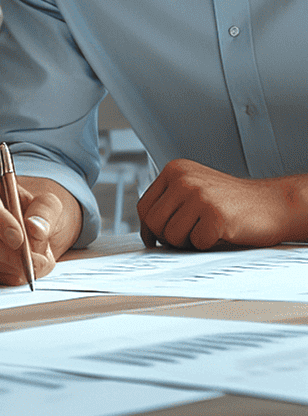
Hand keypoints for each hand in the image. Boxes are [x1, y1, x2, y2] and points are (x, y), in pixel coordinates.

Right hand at [0, 168, 81, 285]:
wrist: (34, 229)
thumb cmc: (36, 211)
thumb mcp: (49, 203)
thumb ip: (45, 211)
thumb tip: (35, 227)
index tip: (19, 238)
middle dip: (3, 251)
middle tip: (34, 261)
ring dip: (9, 267)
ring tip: (37, 263)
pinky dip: (5, 277)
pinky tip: (22, 270)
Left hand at [138, 159, 307, 249]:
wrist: (272, 203)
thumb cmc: (232, 202)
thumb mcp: (194, 188)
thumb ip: (170, 202)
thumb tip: (147, 231)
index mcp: (174, 170)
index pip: (144, 206)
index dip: (148, 229)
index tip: (154, 239)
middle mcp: (183, 179)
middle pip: (153, 222)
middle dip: (167, 238)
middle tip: (186, 239)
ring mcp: (199, 195)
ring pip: (171, 235)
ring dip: (187, 243)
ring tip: (205, 232)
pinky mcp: (215, 215)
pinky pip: (196, 243)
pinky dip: (208, 245)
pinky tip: (220, 233)